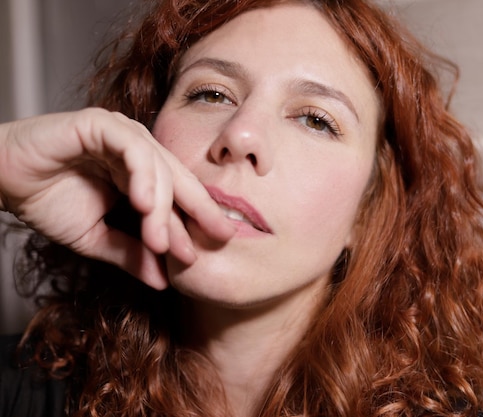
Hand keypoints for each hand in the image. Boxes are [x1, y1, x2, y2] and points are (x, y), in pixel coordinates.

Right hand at [0, 108, 234, 288]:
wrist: (0, 178)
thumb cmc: (46, 200)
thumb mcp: (97, 237)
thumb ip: (131, 254)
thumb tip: (163, 282)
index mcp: (142, 174)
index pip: (180, 197)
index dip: (200, 220)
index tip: (221, 245)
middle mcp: (138, 152)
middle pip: (179, 182)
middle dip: (200, 211)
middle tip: (218, 238)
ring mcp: (122, 135)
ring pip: (158, 169)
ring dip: (162, 208)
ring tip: (163, 241)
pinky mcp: (102, 124)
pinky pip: (132, 149)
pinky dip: (143, 176)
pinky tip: (145, 205)